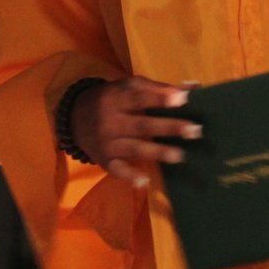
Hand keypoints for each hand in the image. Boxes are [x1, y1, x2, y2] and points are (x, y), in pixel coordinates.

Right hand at [71, 75, 201, 185]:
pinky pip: (118, 170)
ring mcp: (108, 143)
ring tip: (180, 155)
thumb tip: (194, 88)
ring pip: (135, 148)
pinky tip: (145, 182)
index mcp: (118, 98)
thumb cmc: (111, 99)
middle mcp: (111, 121)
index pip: (140, 97)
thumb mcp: (129, 86)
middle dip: (169, 127)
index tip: (183, 99)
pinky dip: (130, 176)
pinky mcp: (105, 161)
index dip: (160, 98)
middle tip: (195, 130)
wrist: (74, 118)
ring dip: (158, 152)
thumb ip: (159, 88)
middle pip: (142, 125)